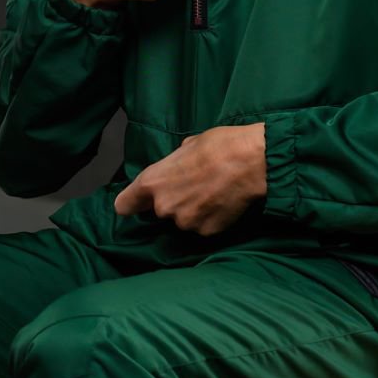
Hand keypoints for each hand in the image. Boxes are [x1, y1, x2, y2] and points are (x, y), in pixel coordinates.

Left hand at [113, 124, 266, 235]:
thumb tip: (176, 169)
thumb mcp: (187, 146)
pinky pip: (203, 227)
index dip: (132, 202)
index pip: (124, 205)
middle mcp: (164, 207)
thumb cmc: (219, 146)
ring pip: (183, 220)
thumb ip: (173, 165)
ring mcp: (185, 222)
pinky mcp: (207, 232)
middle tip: (194, 186)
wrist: (253, 162)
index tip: (140, 202)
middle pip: (160, 211)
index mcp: (152, 183)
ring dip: (193, 211)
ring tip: (213, 193)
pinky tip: (223, 203)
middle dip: (173, 202)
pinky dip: (211, 219)